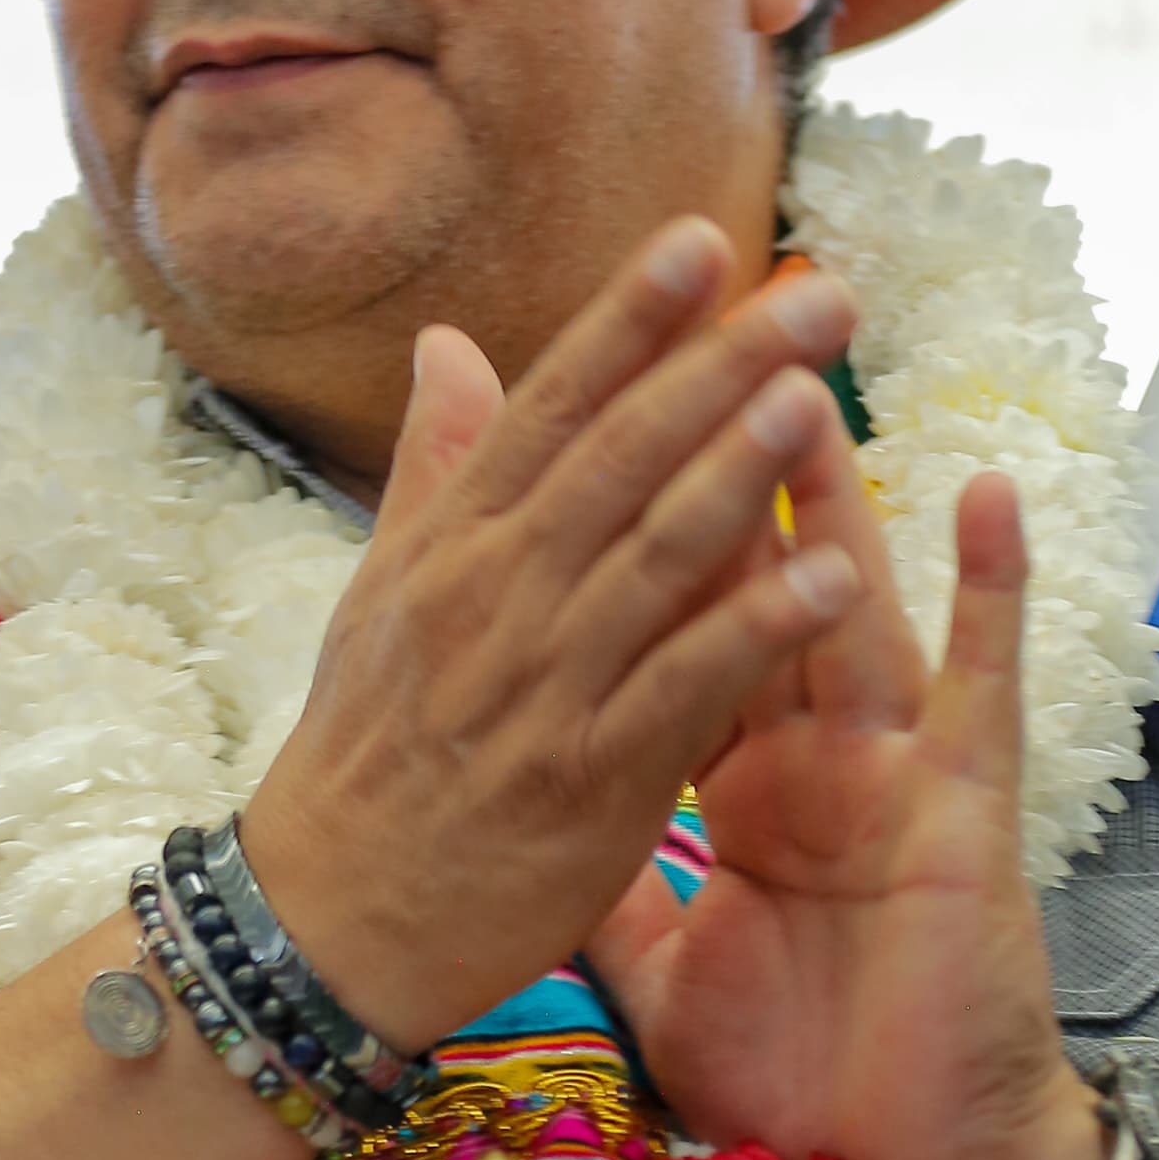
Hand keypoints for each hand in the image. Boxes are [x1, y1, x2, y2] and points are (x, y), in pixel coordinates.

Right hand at [237, 220, 870, 1056]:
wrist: (329, 919)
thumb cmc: (367, 750)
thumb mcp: (383, 591)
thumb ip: (436, 464)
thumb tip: (446, 341)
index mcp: (454, 543)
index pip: (552, 406)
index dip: (627, 320)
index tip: (700, 240)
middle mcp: (498, 595)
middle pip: (620, 457)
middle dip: (719, 367)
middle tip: (818, 297)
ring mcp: (544, 684)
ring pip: (654, 557)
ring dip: (739, 472)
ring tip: (814, 396)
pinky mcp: (589, 778)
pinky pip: (684, 688)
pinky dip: (754, 629)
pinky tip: (830, 578)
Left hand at [588, 391, 1102, 1159]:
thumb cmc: (798, 1079)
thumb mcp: (662, 968)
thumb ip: (612, 877)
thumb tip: (537, 824)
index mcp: (735, 776)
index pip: (673, 622)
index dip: (638, 522)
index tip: (591, 413)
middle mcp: (811, 752)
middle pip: (755, 582)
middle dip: (727, 463)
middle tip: (702, 335)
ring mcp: (889, 771)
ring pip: (851, 601)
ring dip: (832, 492)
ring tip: (804, 370)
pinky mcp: (960, 812)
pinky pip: (977, 688)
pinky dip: (987, 594)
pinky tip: (987, 495)